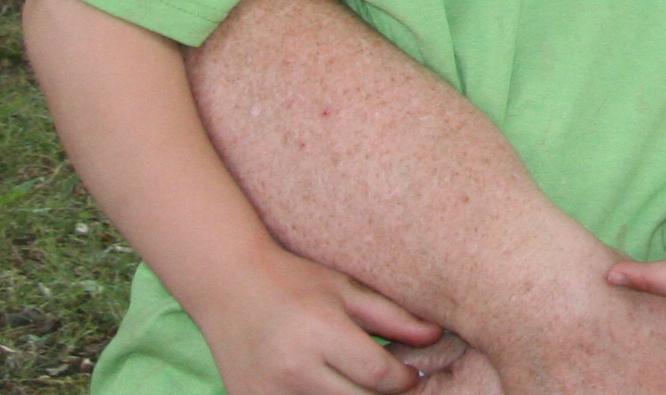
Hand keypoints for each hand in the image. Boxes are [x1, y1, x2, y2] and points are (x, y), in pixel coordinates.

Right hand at [188, 246, 446, 394]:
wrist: (228, 286)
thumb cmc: (294, 281)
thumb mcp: (346, 288)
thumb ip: (393, 315)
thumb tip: (437, 336)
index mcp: (321, 331)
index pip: (379, 376)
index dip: (405, 381)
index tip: (410, 375)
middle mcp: (293, 367)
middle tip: (388, 385)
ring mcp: (268, 392)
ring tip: (358, 384)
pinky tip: (328, 387)